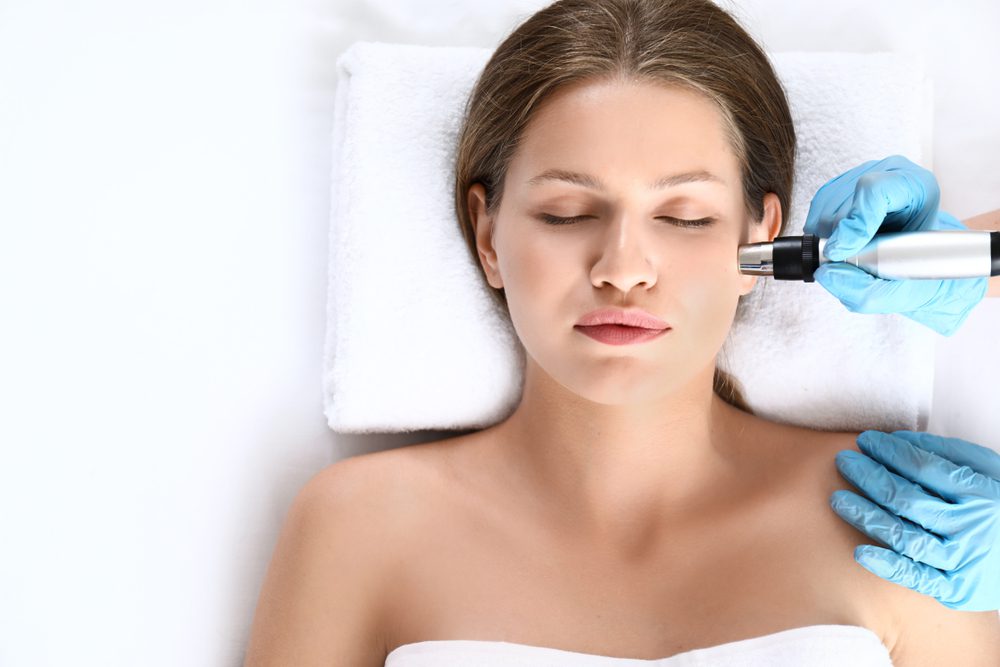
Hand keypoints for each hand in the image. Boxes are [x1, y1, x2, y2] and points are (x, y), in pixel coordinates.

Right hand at [803, 155, 987, 335]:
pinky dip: (820, 232)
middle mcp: (888, 173)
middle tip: (849, 258)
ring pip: (824, 206)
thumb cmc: (913, 267)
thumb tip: (827, 272)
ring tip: (850, 250)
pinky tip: (841, 241)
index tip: (841, 251)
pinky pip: (816, 207)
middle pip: (843, 204)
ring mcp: (862, 175)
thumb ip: (865, 289)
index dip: (853, 223)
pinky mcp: (840, 184)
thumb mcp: (899, 291)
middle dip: (838, 237)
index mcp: (918, 187)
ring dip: (828, 236)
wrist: (912, 258)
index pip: (875, 191)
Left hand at [830, 430, 999, 610]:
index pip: (924, 467)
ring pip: (905, 537)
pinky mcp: (957, 590)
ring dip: (866, 516)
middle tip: (844, 462)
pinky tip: (860, 551)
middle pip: (907, 499)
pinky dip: (887, 566)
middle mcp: (971, 527)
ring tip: (839, 500)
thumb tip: (900, 439)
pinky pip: (916, 578)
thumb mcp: (991, 472)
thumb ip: (949, 453)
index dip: (890, 452)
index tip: (865, 441)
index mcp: (981, 493)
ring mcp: (963, 561)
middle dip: (870, 477)